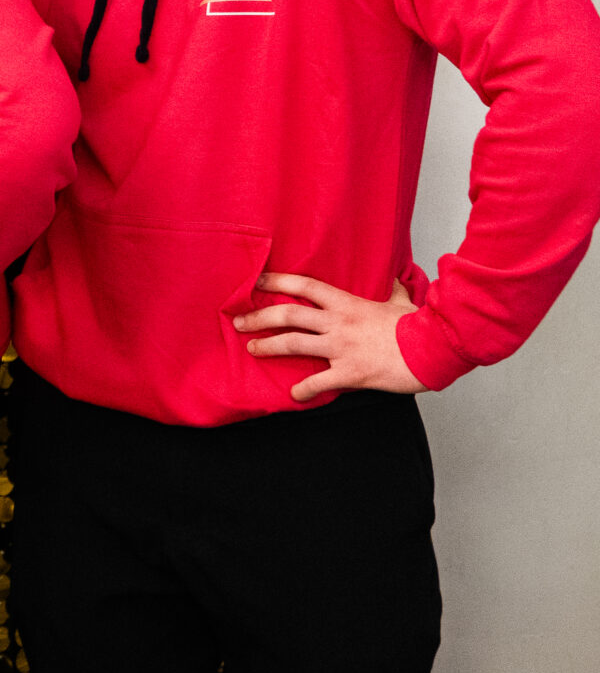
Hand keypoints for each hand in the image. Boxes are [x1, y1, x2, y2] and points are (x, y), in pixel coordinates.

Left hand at [233, 273, 425, 401]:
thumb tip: (397, 277)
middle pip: (288, 315)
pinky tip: (293, 395)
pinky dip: (303, 390)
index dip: (277, 282)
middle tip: (238, 322)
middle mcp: (338, 323)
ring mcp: (341, 347)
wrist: (435, 350)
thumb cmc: (418, 327)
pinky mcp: (350, 372)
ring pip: (293, 343)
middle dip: (258, 318)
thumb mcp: (401, 302)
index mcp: (347, 303)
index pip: (304, 286)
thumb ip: (392, 290)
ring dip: (268, 347)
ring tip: (252, 349)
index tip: (255, 282)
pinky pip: (318, 382)